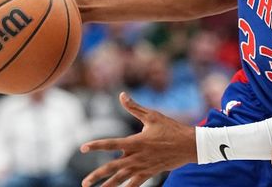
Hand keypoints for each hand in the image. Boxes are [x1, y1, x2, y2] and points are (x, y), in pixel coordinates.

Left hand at [80, 92, 195, 186]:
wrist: (189, 145)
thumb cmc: (171, 128)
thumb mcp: (152, 116)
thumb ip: (134, 107)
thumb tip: (122, 95)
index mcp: (136, 141)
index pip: (111, 144)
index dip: (96, 145)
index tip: (83, 147)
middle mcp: (137, 156)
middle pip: (112, 168)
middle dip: (97, 176)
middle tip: (85, 183)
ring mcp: (143, 167)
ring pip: (121, 179)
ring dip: (107, 186)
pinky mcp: (149, 173)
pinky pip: (134, 184)